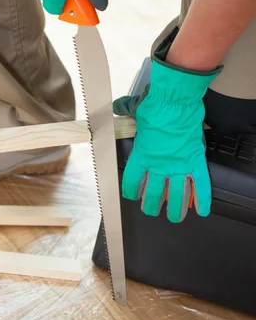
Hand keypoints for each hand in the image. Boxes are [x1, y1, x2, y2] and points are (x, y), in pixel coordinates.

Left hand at [113, 52, 221, 222]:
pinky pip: (200, 184)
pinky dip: (202, 199)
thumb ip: (126, 110)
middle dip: (151, 206)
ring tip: (175, 218)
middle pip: (153, 194)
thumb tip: (118, 105)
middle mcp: (158, 166)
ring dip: (175, 210)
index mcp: (142, 156)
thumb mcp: (136, 109)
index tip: (132, 195)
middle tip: (151, 211)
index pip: (133, 181)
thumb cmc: (155, 106)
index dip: (131, 191)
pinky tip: (202, 211)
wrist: (176, 101)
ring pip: (176, 195)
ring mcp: (178, 166)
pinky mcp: (195, 162)